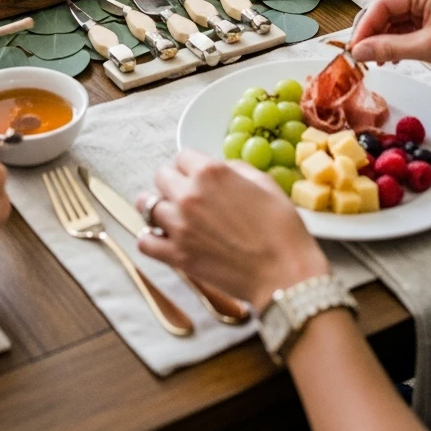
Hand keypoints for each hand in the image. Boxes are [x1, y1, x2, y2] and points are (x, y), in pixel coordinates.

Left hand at [137, 150, 327, 312]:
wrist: (286, 274)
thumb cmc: (282, 228)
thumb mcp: (264, 183)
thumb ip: (234, 169)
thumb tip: (219, 170)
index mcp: (210, 172)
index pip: (182, 156)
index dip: (192, 166)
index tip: (197, 176)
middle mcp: (189, 194)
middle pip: (161, 176)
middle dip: (174, 183)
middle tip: (188, 196)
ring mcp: (180, 226)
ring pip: (148, 206)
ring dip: (161, 208)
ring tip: (174, 217)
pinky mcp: (177, 256)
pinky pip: (145, 241)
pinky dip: (151, 239)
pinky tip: (165, 239)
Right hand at [350, 0, 430, 84]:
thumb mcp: (428, 47)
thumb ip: (389, 47)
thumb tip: (357, 51)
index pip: (383, 3)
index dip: (365, 26)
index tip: (353, 48)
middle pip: (388, 12)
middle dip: (373, 35)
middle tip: (360, 58)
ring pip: (397, 23)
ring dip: (384, 42)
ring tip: (376, 62)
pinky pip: (408, 31)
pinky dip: (398, 44)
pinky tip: (391, 58)